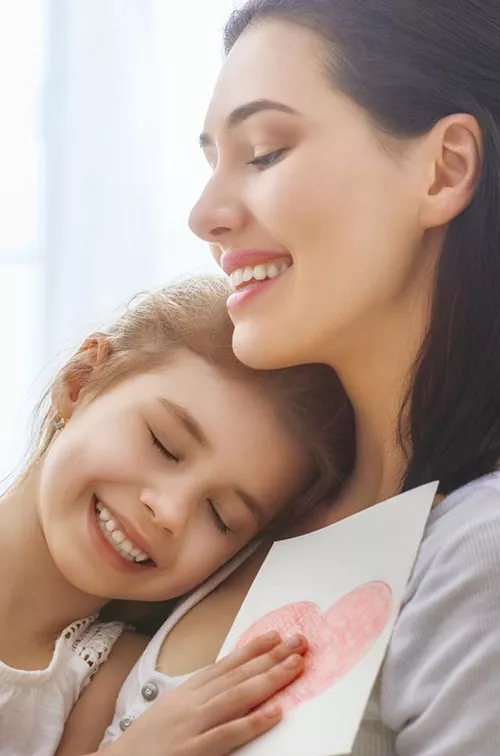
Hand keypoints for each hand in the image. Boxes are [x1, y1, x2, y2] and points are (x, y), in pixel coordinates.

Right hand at [101, 631, 306, 755]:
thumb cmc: (146, 742)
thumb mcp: (172, 708)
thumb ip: (200, 696)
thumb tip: (229, 682)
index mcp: (188, 691)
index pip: (227, 664)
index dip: (253, 649)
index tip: (276, 635)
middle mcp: (193, 702)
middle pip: (238, 674)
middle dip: (271, 657)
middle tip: (298, 642)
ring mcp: (194, 724)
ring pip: (239, 696)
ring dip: (270, 679)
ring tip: (295, 666)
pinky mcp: (195, 750)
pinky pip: (230, 733)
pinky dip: (254, 721)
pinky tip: (275, 711)